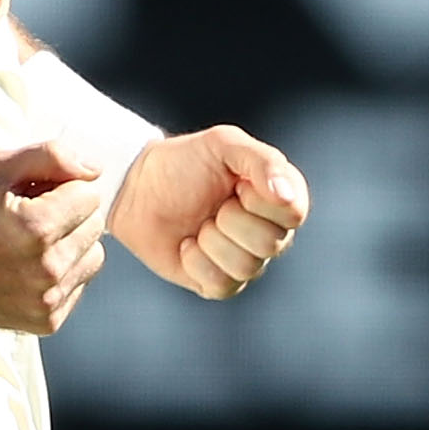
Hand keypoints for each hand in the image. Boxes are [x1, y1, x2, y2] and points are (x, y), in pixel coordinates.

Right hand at [0, 141, 108, 334]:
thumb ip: (49, 156)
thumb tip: (96, 169)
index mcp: (36, 227)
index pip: (89, 195)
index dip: (61, 188)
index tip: (33, 195)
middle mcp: (46, 268)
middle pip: (95, 225)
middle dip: (69, 215)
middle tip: (30, 217)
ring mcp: (48, 299)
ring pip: (94, 256)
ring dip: (71, 244)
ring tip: (32, 243)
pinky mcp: (48, 320)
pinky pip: (79, 284)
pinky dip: (63, 273)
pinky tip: (30, 268)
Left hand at [107, 125, 306, 297]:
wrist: (135, 188)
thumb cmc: (183, 162)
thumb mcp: (222, 144)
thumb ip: (261, 161)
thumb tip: (286, 196)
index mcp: (281, 198)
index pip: (293, 212)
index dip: (258, 200)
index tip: (235, 184)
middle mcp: (272, 232)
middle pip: (270, 243)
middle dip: (228, 220)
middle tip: (212, 205)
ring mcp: (248, 260)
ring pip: (246, 266)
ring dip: (210, 240)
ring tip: (198, 223)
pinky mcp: (221, 282)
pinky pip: (221, 284)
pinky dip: (195, 262)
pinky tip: (186, 244)